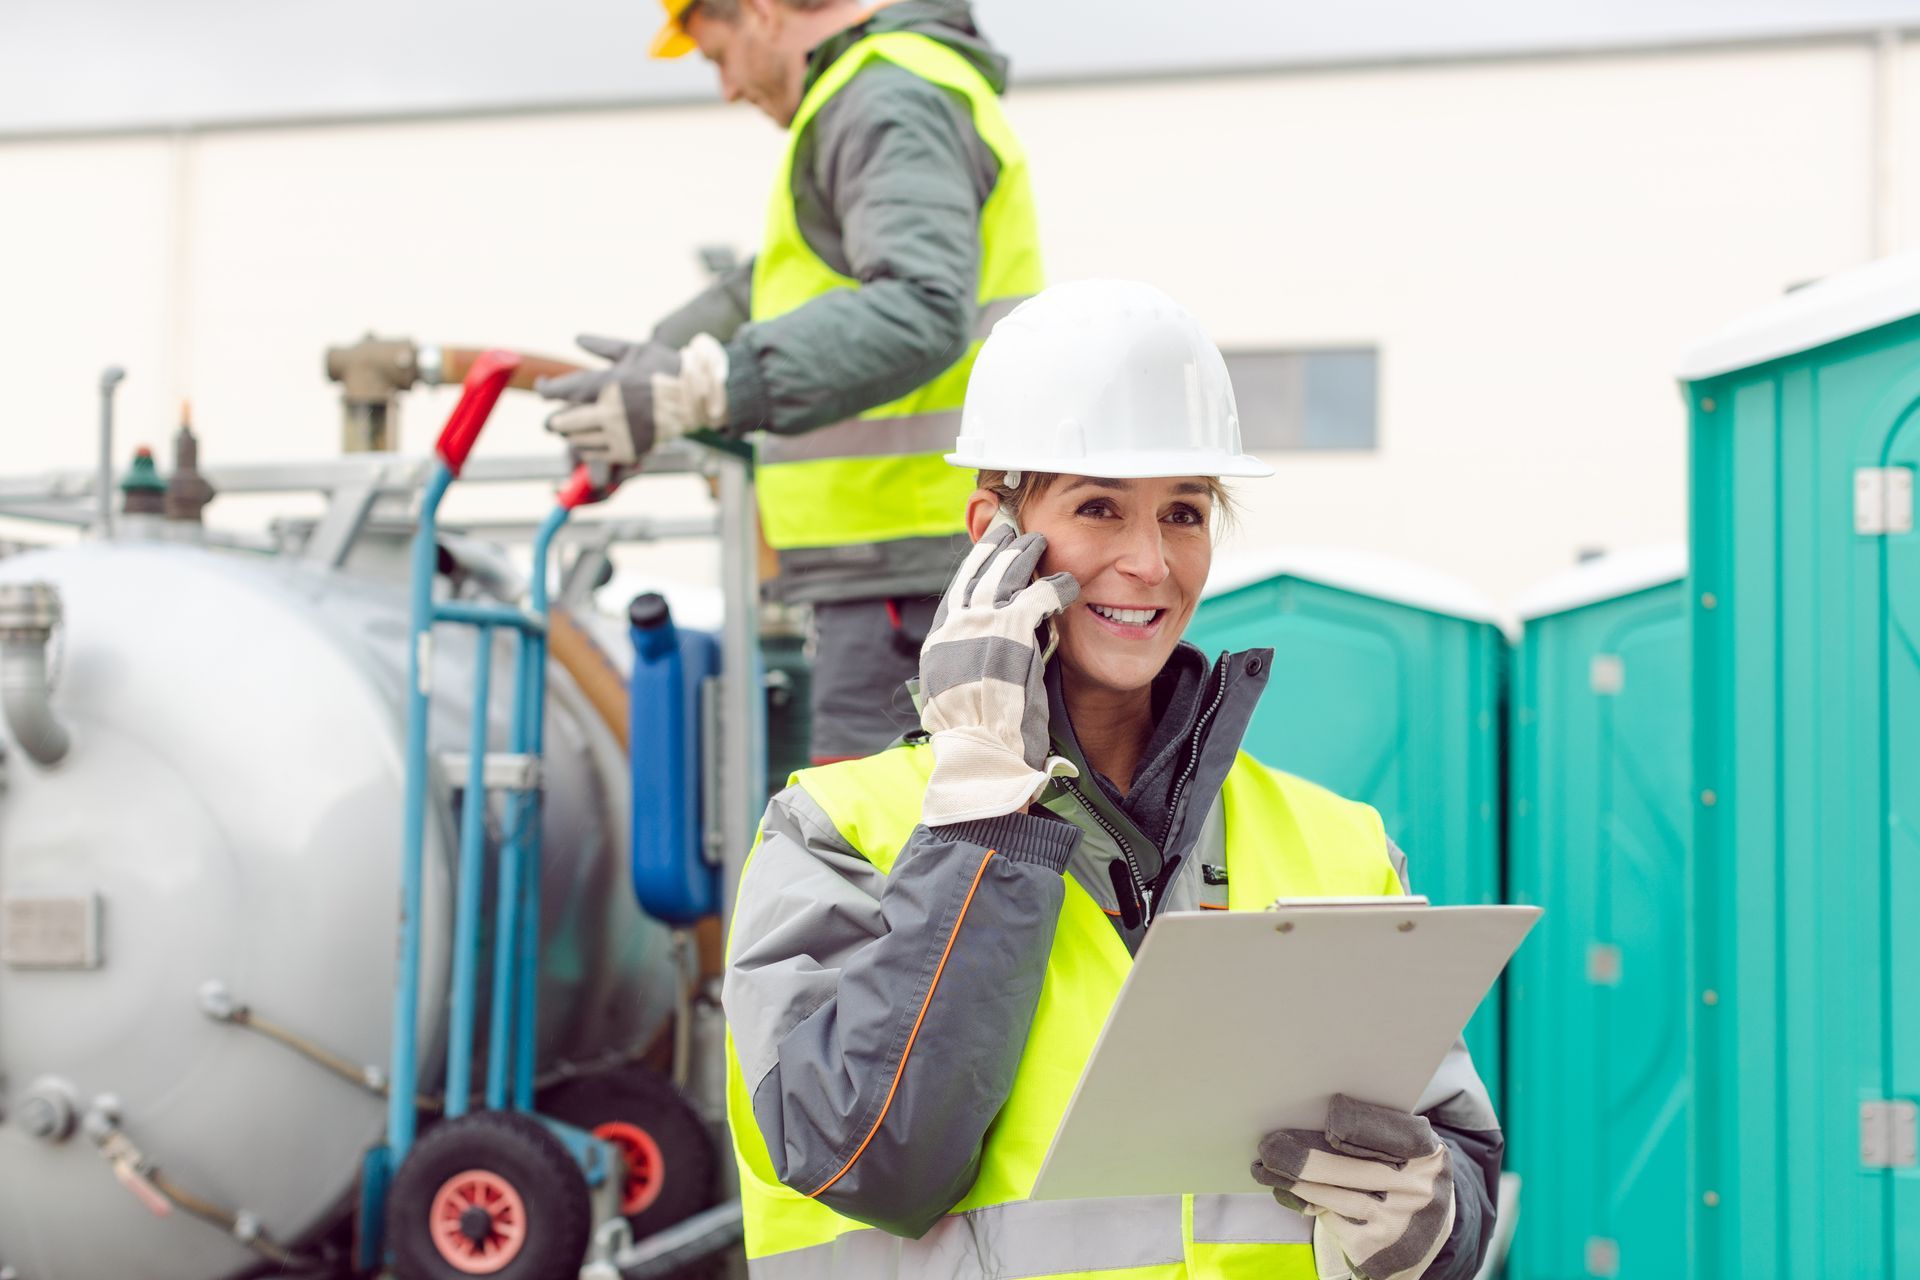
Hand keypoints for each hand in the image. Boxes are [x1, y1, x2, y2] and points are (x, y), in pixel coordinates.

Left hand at [537, 333, 728, 464]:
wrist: (697, 395)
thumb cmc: (664, 367)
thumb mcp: (632, 349)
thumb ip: (601, 346)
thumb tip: (576, 338)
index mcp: (606, 382)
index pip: (559, 391)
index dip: (545, 390)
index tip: (542, 387)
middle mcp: (609, 410)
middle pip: (561, 423)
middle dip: (553, 421)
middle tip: (552, 420)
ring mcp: (620, 432)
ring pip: (577, 440)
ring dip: (571, 435)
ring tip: (573, 430)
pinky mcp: (631, 448)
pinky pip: (598, 454)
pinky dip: (590, 448)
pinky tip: (590, 442)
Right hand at [917, 523, 1079, 826]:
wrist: (982, 755)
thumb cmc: (975, 742)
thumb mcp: (951, 704)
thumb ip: (959, 677)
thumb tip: (965, 673)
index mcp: (938, 646)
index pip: (955, 595)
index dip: (970, 571)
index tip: (980, 555)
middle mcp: (954, 628)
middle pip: (975, 573)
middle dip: (992, 549)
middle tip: (1006, 531)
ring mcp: (981, 625)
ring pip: (1005, 573)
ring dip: (1023, 554)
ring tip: (1037, 541)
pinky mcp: (1013, 630)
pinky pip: (1040, 594)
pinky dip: (1056, 585)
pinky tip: (1068, 582)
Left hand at [1252, 1094, 1454, 1279]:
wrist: (1432, 1234)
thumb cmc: (1410, 1176)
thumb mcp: (1414, 1151)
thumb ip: (1381, 1134)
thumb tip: (1319, 1122)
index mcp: (1428, 1156)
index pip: (1387, 1134)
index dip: (1357, 1126)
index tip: (1329, 1120)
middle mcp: (1414, 1192)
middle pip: (1349, 1169)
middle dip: (1303, 1159)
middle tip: (1269, 1147)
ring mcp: (1394, 1225)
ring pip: (1332, 1197)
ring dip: (1293, 1183)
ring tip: (1265, 1169)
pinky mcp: (1373, 1250)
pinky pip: (1329, 1220)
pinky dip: (1305, 1204)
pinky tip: (1287, 1194)